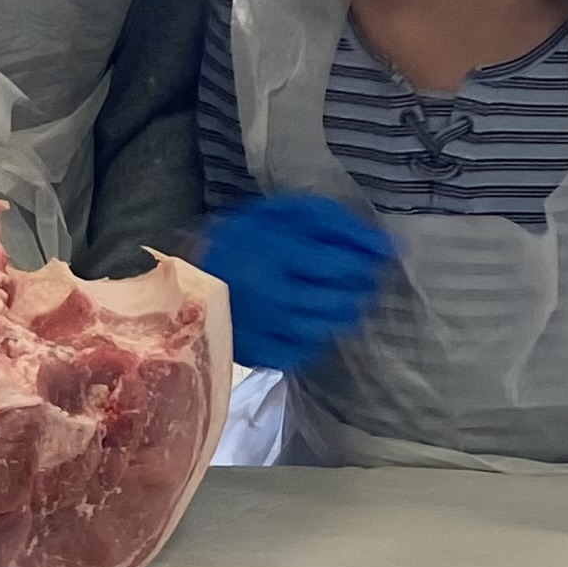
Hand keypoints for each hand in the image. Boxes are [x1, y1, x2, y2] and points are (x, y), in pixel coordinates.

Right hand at [201, 191, 397, 372]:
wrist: (186, 281)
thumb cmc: (238, 241)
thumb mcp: (278, 213)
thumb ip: (329, 220)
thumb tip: (381, 244)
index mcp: (277, 254)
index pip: (342, 264)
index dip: (366, 260)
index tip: (375, 255)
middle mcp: (275, 295)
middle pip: (340, 299)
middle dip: (358, 287)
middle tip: (356, 277)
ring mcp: (268, 329)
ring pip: (327, 328)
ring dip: (342, 312)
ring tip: (337, 297)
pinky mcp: (261, 354)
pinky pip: (306, 351)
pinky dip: (317, 336)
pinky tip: (310, 319)